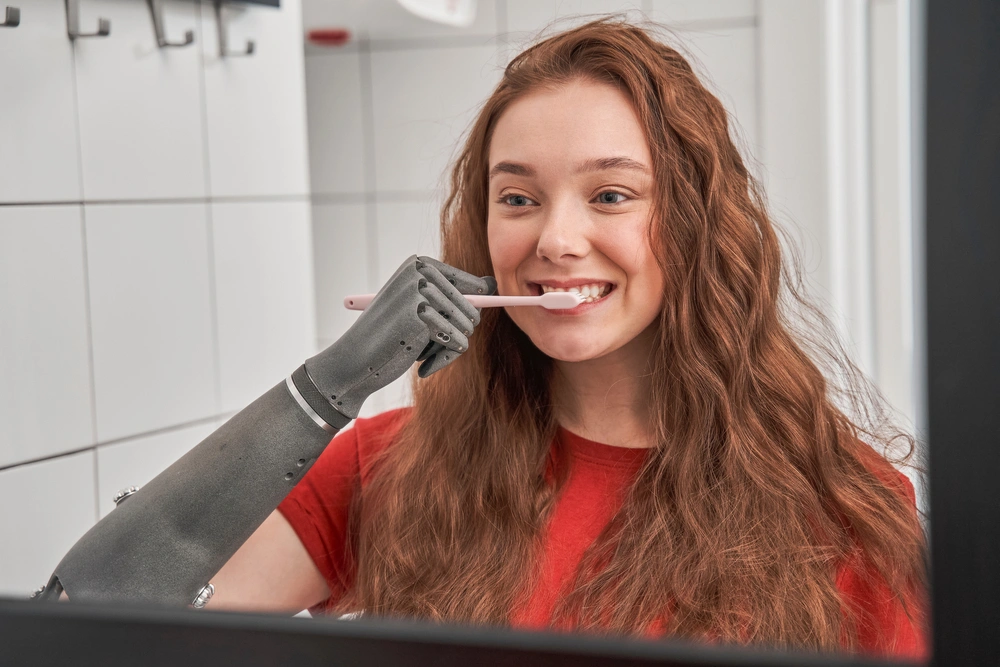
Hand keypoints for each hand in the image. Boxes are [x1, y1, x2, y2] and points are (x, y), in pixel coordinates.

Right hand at [304, 255, 495, 417]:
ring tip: (421, 351)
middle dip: (456, 333)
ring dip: (448, 348)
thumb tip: (493, 284)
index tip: (450, 328)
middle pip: (473, 307)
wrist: (353, 362)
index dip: (467, 312)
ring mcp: (421, 290)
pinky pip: (459, 343)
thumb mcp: (421, 310)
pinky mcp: (422, 315)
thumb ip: (453, 296)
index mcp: (420, 263)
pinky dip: (444, 359)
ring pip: (468, 327)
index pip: (473, 284)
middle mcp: (421, 270)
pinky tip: (421, 365)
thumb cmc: (389, 337)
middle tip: (428, 343)